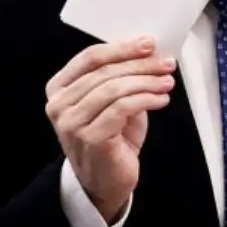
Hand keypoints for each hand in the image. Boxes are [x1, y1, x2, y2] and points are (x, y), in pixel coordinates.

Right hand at [45, 36, 176, 221]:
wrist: (104, 183)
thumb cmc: (110, 139)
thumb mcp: (111, 102)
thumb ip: (120, 78)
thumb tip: (148, 53)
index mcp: (59, 88)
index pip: (90, 58)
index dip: (122, 48)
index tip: (148, 43)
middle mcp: (59, 105)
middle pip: (104, 72)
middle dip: (140, 64)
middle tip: (166, 63)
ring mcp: (72, 123)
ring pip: (114, 89)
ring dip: (146, 82)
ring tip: (167, 81)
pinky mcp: (90, 138)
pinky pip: (122, 108)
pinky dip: (146, 99)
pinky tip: (161, 99)